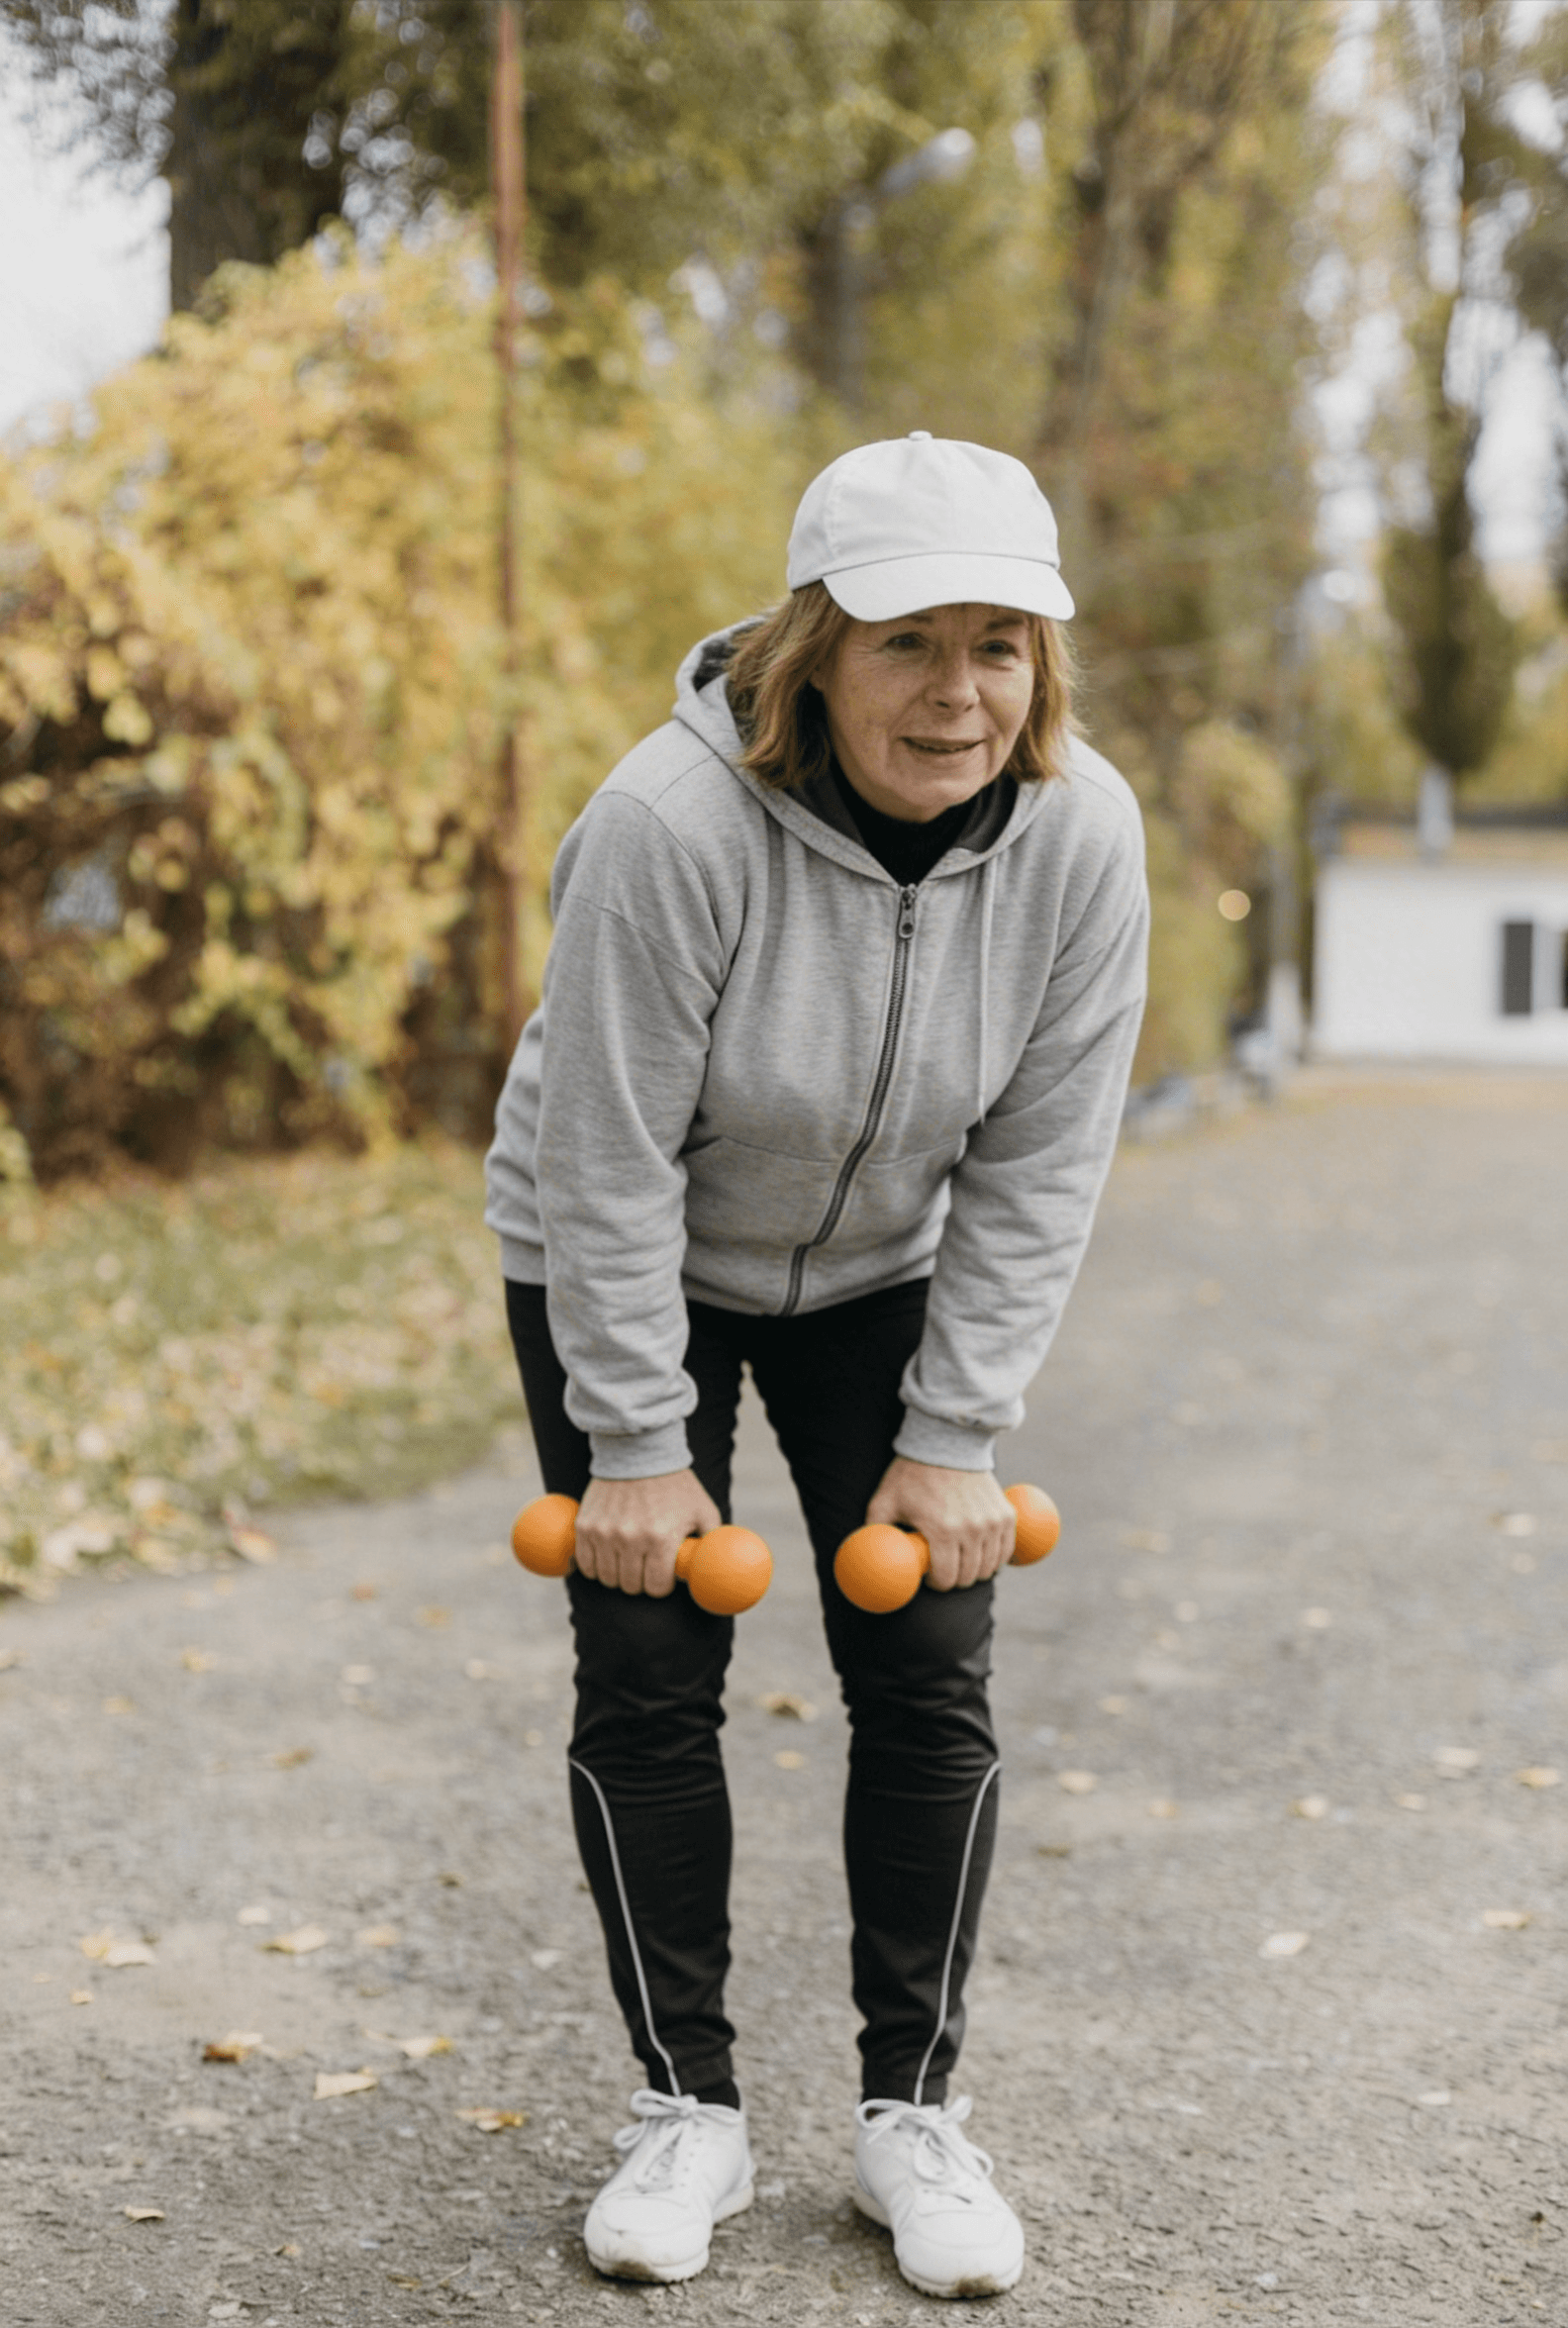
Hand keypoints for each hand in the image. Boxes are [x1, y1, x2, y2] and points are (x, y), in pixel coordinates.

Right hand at [575, 1469, 722, 1596]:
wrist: (640, 1453)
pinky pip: (585, 1564)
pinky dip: (595, 1567)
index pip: (657, 1587)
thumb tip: (713, 1566)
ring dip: (618, 1575)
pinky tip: (607, 1557)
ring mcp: (604, 1533)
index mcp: (661, 1538)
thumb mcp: (703, 1510)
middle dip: (641, 1581)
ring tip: (628, 1560)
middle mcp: (630, 1538)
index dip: (662, 1585)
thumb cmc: (675, 1484)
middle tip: (646, 1566)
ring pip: (608, 1578)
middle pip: (631, 1586)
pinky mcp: (585, 1526)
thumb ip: (711, 1540)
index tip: (664, 1574)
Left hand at [865, 1458, 1014, 1592]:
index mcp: (943, 1531)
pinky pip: (1006, 1551)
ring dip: (975, 1570)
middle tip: (944, 1569)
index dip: (935, 1583)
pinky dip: (995, 1558)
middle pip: (969, 1577)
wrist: (945, 1443)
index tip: (930, 1577)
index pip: (946, 1579)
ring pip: (989, 1568)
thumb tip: (863, 1554)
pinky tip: (981, 1554)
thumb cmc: (912, 1474)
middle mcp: (972, 1529)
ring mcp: (992, 1522)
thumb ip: (873, 1530)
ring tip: (961, 1561)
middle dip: (954, 1579)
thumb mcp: (884, 1501)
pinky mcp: (1006, 1515)